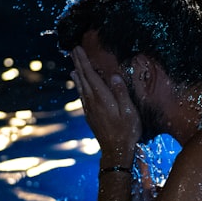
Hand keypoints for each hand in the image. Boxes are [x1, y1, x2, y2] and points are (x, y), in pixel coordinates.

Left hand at [71, 46, 141, 165]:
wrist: (116, 151)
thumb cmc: (127, 131)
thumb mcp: (129, 111)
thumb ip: (121, 93)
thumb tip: (114, 76)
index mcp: (102, 98)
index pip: (91, 75)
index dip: (84, 61)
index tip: (78, 49)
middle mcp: (93, 101)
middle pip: (83, 78)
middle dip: (78, 63)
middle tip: (73, 50)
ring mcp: (90, 109)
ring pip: (81, 87)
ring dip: (77, 73)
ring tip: (73, 64)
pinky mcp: (90, 115)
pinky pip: (82, 95)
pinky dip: (79, 86)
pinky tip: (78, 83)